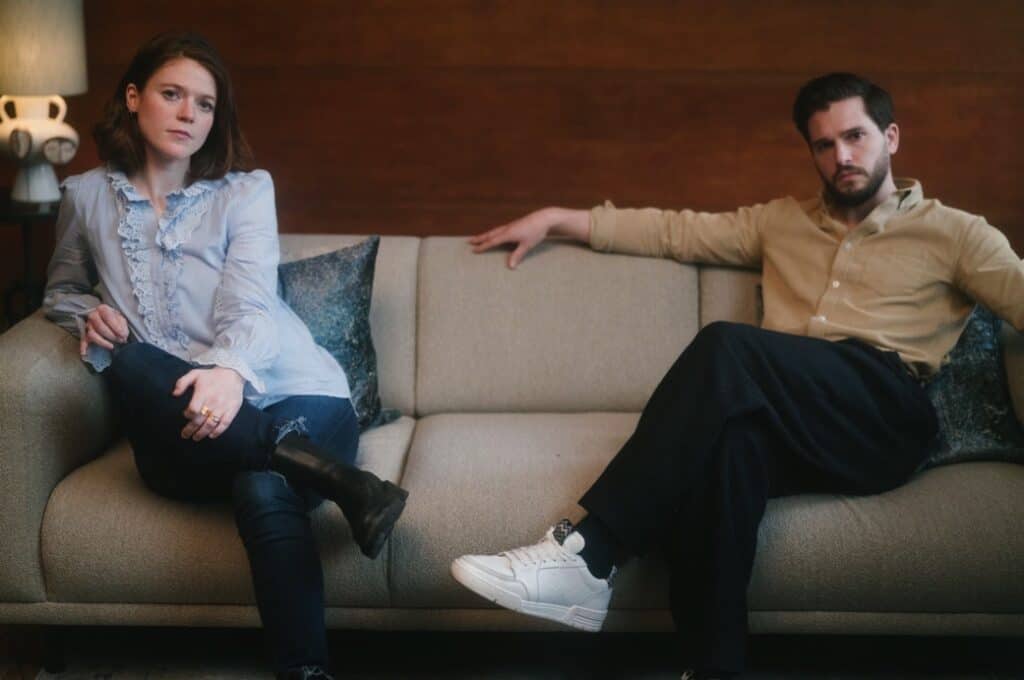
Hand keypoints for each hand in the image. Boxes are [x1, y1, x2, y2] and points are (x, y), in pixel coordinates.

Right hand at [80, 304, 128, 355]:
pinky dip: (83, 347)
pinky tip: (84, 353)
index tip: (124, 335)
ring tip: (112, 346)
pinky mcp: (84, 333)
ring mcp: (88, 325)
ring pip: (92, 334)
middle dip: (111, 336)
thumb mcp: (121, 318)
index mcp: (103, 309)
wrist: (104, 318)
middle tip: (120, 341)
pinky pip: (82, 340)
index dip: (116, 328)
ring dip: (103, 342)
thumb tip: (123, 335)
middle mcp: (93, 315)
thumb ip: (122, 325)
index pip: (108, 317)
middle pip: (100, 327)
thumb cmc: (114, 318)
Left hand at [173, 367, 244, 440]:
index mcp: (203, 392)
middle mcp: (213, 401)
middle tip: (185, 435)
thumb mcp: (195, 374)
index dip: (188, 415)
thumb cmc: (212, 375)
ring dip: (202, 433)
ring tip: (196, 437)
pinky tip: (211, 435)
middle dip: (190, 429)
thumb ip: (182, 382)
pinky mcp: (232, 410)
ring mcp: (223, 407)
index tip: (185, 415)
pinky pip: (224, 424)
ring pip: (211, 424)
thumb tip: (174, 394)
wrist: (233, 373)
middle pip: (200, 420)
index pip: (193, 409)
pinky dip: (218, 431)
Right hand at [469, 207, 588, 268]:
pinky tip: (495, 235)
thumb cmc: (536, 232)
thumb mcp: (527, 245)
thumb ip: (518, 255)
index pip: (492, 241)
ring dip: (486, 235)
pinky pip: (500, 229)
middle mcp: (507, 229)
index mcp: (508, 234)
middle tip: (469, 242)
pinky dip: (494, 233)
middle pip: (490, 234)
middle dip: (480, 239)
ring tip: (479, 238)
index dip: (483, 246)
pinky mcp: (515, 225)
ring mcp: (511, 226)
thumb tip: (510, 266)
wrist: (544, 218)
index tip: (474, 250)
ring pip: (495, 231)